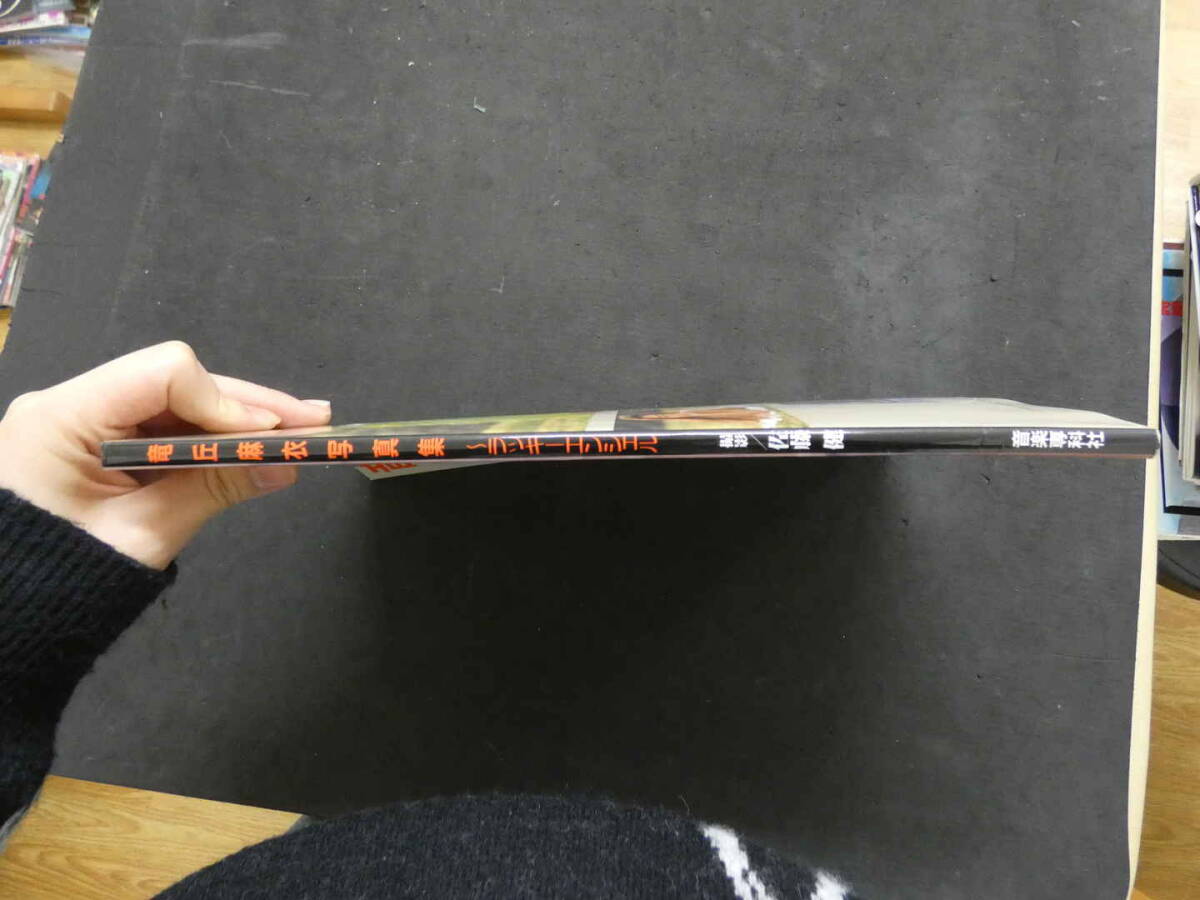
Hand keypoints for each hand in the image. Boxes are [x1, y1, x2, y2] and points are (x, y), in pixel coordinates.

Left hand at [0, 341, 330, 568]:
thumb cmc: (66, 579)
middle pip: (175, 383)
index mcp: (64, 416)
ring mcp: (82, 422)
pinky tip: (251, 447)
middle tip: (316, 420)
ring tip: (299, 433)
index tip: (274, 432)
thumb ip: (214, 488)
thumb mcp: (146, 533)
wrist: (8, 619)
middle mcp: (70, 404)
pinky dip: (206, 438)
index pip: (164, 374)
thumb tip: (284, 464)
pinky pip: (160, 426)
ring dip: (234, 419)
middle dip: (246, 405)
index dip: (226, 399)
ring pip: (174, 402)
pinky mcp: (94, 443)